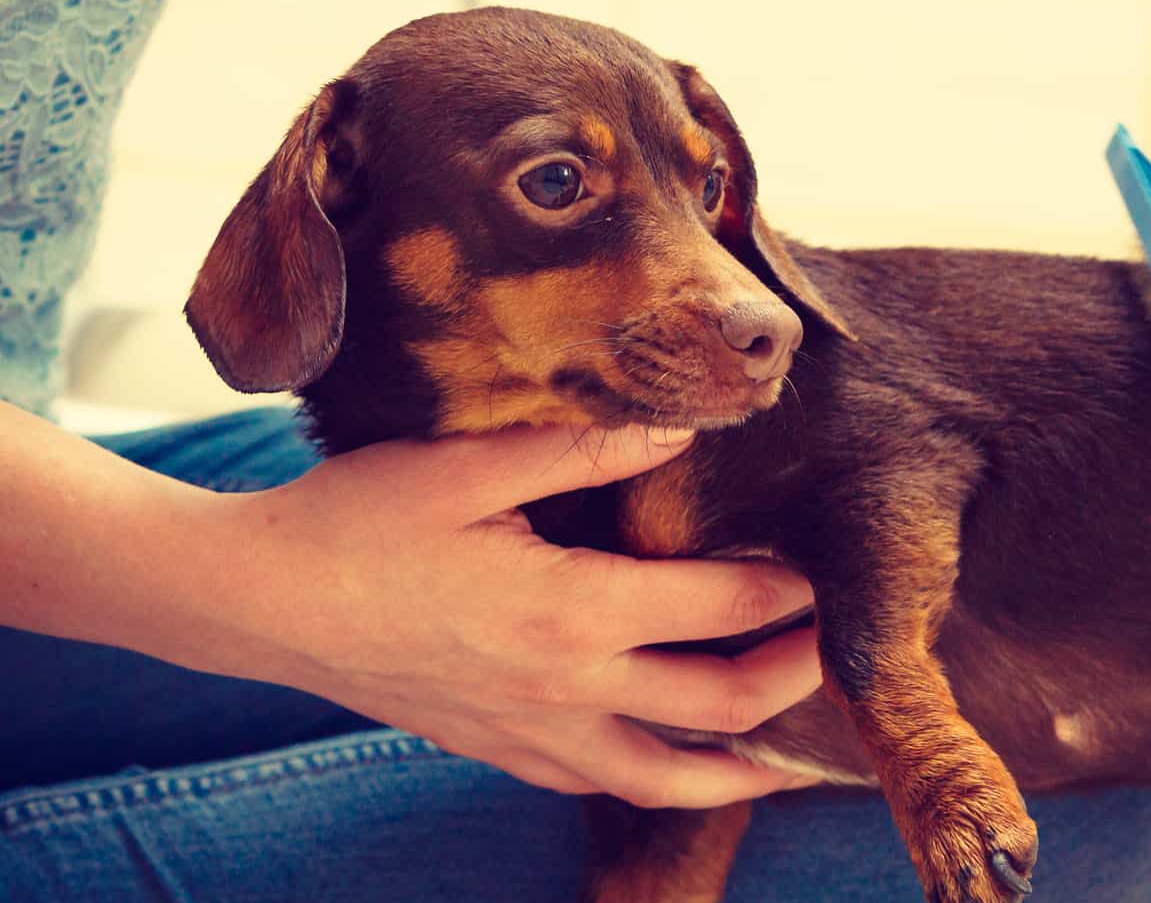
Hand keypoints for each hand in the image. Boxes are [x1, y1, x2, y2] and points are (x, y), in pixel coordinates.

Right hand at [217, 423, 820, 808]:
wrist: (261, 603)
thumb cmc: (360, 521)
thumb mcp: (471, 465)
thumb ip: (586, 448)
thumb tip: (680, 424)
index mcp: (574, 609)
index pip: (722, 608)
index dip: (787, 591)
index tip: (823, 570)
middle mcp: (568, 688)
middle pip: (720, 703)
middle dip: (793, 678)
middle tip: (834, 650)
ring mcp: (533, 734)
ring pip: (667, 777)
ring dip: (741, 766)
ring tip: (792, 756)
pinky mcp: (499, 750)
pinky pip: (598, 783)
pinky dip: (654, 777)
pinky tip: (673, 759)